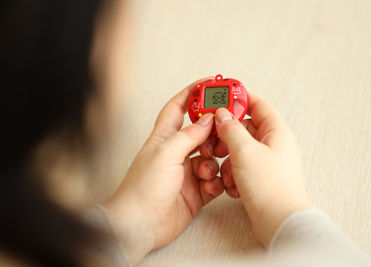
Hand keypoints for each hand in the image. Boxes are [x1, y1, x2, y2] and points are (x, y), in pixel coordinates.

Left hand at [103, 78, 223, 263]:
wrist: (140, 225)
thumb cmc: (143, 188)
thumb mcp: (166, 154)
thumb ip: (189, 136)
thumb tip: (208, 120)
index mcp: (164, 138)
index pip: (178, 108)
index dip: (192, 94)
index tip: (210, 84)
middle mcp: (177, 153)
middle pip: (201, 134)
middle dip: (213, 134)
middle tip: (223, 135)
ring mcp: (187, 173)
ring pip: (211, 159)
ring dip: (214, 164)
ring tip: (206, 172)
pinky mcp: (196, 192)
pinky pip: (215, 181)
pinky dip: (216, 183)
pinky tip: (210, 187)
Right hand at [210, 93, 310, 246]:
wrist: (279, 223)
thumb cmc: (270, 187)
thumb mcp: (245, 152)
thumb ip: (231, 129)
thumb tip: (222, 115)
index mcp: (277, 132)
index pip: (258, 105)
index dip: (240, 99)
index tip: (222, 97)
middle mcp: (274, 145)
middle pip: (245, 129)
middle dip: (228, 137)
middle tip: (215, 142)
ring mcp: (268, 162)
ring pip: (241, 150)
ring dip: (228, 160)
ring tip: (226, 172)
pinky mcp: (261, 178)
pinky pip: (242, 168)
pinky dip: (234, 175)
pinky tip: (234, 186)